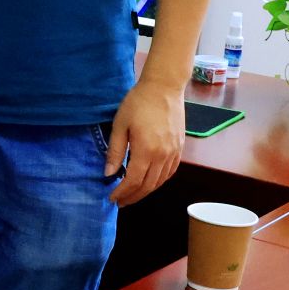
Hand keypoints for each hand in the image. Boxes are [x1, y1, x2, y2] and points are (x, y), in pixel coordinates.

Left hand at [106, 79, 182, 204]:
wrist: (164, 87)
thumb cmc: (138, 103)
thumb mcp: (120, 125)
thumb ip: (115, 151)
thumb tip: (109, 173)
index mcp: (146, 150)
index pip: (133, 181)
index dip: (122, 192)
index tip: (112, 198)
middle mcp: (163, 155)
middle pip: (148, 185)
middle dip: (133, 196)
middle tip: (121, 202)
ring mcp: (174, 152)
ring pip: (161, 181)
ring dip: (146, 191)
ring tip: (133, 195)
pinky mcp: (180, 147)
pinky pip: (170, 171)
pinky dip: (160, 181)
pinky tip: (151, 182)